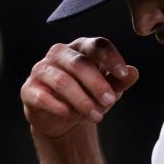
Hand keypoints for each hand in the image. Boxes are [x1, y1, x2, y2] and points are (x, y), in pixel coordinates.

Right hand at [21, 37, 139, 138]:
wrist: (62, 117)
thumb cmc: (87, 94)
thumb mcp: (108, 89)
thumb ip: (120, 81)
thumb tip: (134, 72)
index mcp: (81, 48)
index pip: (97, 45)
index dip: (111, 58)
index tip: (124, 73)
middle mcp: (59, 54)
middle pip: (79, 63)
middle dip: (97, 84)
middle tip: (110, 101)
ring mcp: (41, 70)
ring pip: (62, 81)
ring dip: (81, 100)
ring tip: (96, 116)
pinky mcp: (29, 89)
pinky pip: (42, 96)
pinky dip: (59, 107)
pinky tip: (71, 115)